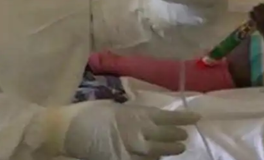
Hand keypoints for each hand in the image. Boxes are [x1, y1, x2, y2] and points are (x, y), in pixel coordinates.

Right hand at [44, 101, 199, 159]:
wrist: (67, 129)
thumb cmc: (89, 113)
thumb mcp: (114, 107)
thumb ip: (132, 113)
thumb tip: (146, 116)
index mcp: (135, 114)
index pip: (166, 117)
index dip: (182, 119)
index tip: (196, 119)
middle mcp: (137, 132)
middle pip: (165, 136)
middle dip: (177, 136)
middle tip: (184, 136)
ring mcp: (130, 149)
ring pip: (157, 152)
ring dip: (169, 150)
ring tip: (178, 148)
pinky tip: (156, 158)